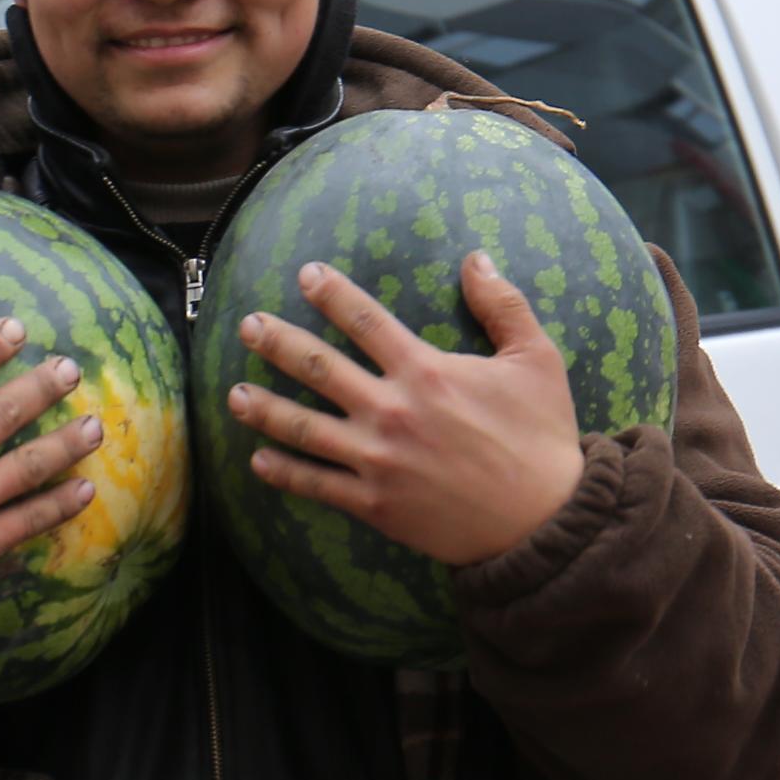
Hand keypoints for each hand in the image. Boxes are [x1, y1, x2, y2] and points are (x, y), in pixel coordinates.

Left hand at [223, 255, 585, 566]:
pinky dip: (284, 473)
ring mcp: (378, 461)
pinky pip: (317, 485)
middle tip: (247, 326)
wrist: (546, 522)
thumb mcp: (537, 360)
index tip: (305, 275)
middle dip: (277, 343)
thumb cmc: (543, 438)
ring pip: (304, 429)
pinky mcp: (375, 504)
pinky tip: (258, 460)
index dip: (332, 295)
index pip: (365, 322)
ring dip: (265, 409)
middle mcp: (391, 412)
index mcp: (426, 372)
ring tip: (233, 394)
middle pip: (318, 368)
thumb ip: (503, 305)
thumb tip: (477, 258)